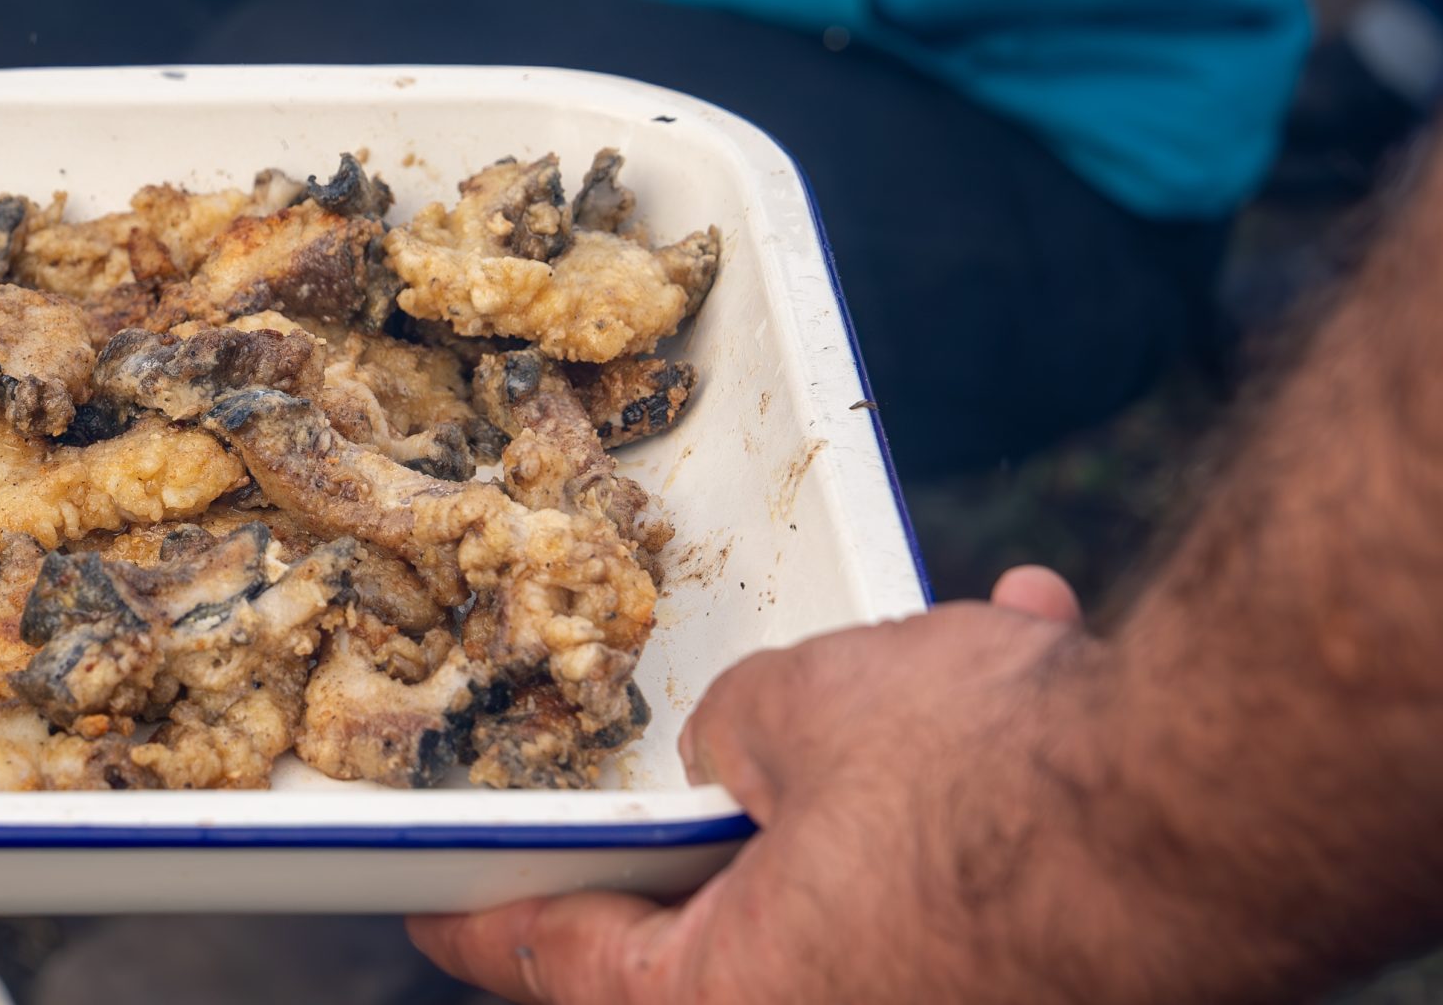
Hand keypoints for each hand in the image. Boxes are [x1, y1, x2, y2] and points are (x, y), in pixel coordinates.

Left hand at [411, 569, 1172, 1004]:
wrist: (1204, 819)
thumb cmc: (990, 785)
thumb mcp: (803, 710)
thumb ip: (736, 738)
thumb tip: (738, 753)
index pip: (556, 970)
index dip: (483, 921)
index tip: (436, 908)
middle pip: (721, 939)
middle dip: (719, 832)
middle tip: (681, 783)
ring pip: (867, 886)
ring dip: (882, 777)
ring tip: (923, 674)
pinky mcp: (1041, 986)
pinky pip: (978, 882)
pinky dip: (983, 792)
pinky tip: (1019, 667)